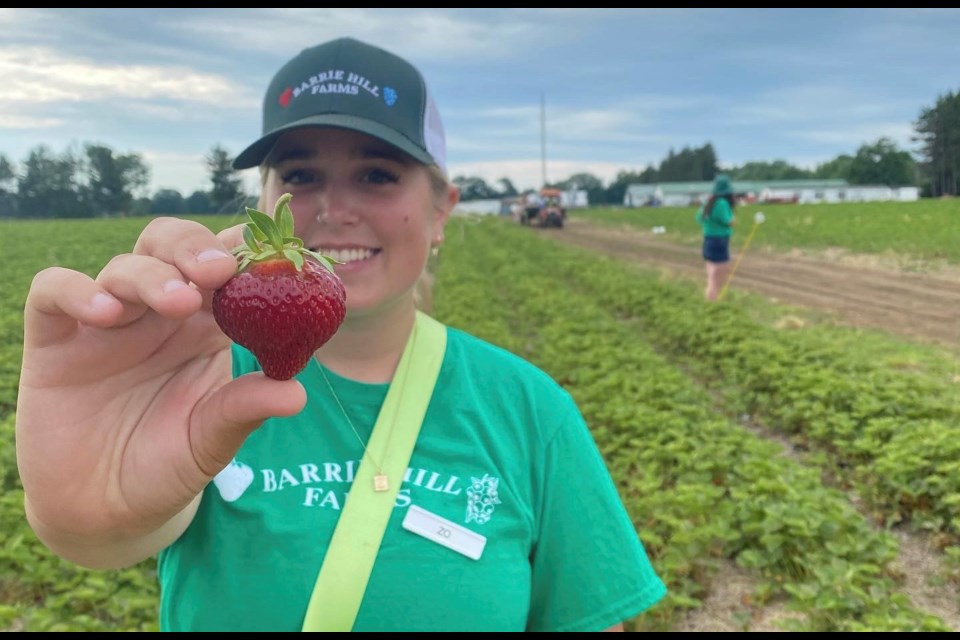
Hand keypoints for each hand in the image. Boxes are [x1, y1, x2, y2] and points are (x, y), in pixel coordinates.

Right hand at [16, 217, 306, 540]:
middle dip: (196, 248)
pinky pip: (53, 292)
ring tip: (177, 302)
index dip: (245, 253)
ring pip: (125, 266)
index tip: (272, 254)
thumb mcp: (211, 440)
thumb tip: (297, 393)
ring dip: (152, 275)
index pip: (226, 268)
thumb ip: (245, 409)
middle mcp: (158, 314)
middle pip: (173, 248)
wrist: (103, 509)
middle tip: (219, 271)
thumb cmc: (167, 464)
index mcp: (206, 327)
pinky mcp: (55, 339)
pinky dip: (77, 291)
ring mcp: (107, 322)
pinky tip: (105, 313)